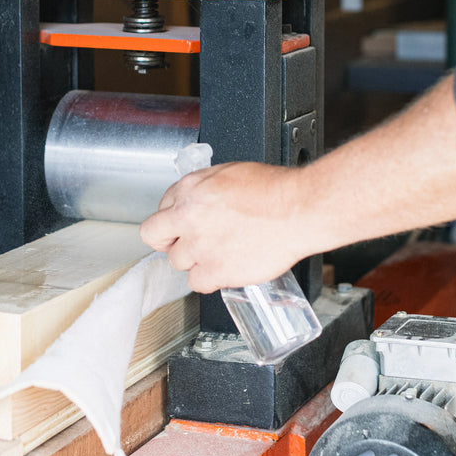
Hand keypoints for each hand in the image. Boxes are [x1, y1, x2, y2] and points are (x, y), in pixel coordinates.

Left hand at [140, 161, 304, 293]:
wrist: (297, 209)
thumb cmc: (273, 189)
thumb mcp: (229, 172)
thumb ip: (203, 188)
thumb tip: (195, 199)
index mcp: (190, 190)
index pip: (160, 210)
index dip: (172, 220)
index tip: (180, 226)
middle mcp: (189, 217)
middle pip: (157, 238)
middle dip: (172, 241)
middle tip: (189, 243)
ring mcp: (201, 246)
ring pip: (178, 263)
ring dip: (194, 260)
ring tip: (216, 253)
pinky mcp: (216, 270)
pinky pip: (198, 282)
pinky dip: (209, 279)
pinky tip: (223, 268)